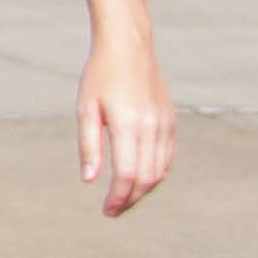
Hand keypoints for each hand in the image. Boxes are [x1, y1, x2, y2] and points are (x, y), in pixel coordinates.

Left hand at [79, 37, 174, 216]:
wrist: (128, 46)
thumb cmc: (100, 75)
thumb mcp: (86, 109)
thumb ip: (89, 146)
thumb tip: (89, 180)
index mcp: (129, 125)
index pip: (127, 175)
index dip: (118, 198)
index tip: (107, 211)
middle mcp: (152, 127)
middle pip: (146, 179)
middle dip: (130, 200)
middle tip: (113, 211)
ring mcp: (165, 124)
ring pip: (160, 171)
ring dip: (144, 190)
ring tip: (124, 198)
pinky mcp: (171, 121)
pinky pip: (167, 157)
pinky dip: (156, 174)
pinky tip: (140, 178)